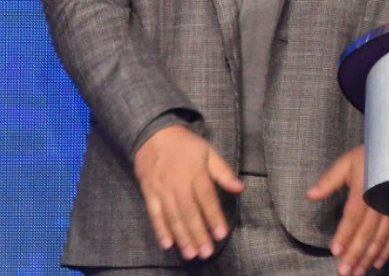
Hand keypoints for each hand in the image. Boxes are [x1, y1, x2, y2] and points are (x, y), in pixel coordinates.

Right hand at [133, 124, 244, 259]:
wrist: (154, 134)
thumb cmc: (186, 145)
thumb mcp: (209, 152)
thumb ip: (223, 172)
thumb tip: (240, 188)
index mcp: (195, 171)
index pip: (207, 197)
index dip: (214, 216)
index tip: (221, 234)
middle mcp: (177, 182)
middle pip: (189, 211)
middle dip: (198, 233)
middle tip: (206, 251)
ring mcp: (161, 188)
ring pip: (172, 216)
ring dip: (182, 236)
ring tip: (191, 253)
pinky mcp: (148, 192)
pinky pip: (154, 213)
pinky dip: (160, 229)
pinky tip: (168, 244)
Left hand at [308, 145, 388, 275]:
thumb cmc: (370, 155)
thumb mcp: (347, 161)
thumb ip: (329, 180)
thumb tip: (310, 194)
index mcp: (365, 187)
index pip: (353, 215)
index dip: (345, 233)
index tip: (336, 251)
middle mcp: (380, 200)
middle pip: (367, 231)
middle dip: (355, 253)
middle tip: (344, 271)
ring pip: (381, 236)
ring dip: (369, 256)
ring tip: (358, 271)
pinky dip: (387, 249)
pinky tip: (378, 262)